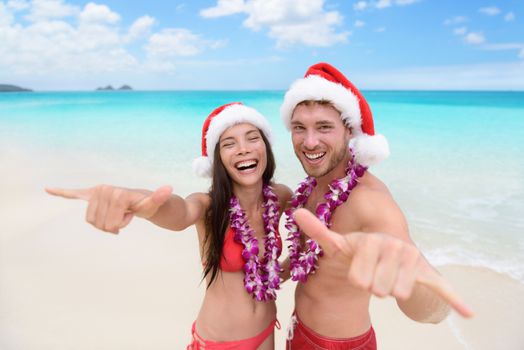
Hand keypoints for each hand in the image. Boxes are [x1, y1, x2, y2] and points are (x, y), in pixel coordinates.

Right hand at [45, 185, 172, 233]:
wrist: (148, 200)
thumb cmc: (151, 205)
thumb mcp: (155, 204)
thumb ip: (159, 197)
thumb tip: (168, 188)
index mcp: (115, 193)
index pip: (108, 223)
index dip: (119, 225)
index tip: (130, 218)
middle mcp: (103, 189)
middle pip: (96, 223)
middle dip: (111, 226)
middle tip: (124, 217)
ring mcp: (97, 191)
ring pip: (91, 220)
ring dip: (104, 223)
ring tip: (117, 214)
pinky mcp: (91, 193)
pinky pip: (73, 194)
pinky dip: (61, 192)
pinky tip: (48, 189)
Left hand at [293, 208, 473, 317]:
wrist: (381, 250)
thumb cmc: (356, 250)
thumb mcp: (336, 243)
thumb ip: (317, 231)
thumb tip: (294, 212)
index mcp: (373, 240)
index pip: (359, 280)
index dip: (356, 279)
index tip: (357, 268)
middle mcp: (396, 246)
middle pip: (377, 289)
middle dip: (372, 285)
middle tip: (372, 272)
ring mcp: (413, 259)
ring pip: (395, 294)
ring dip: (388, 290)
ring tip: (386, 274)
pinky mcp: (427, 272)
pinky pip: (442, 287)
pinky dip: (455, 300)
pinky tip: (468, 313)